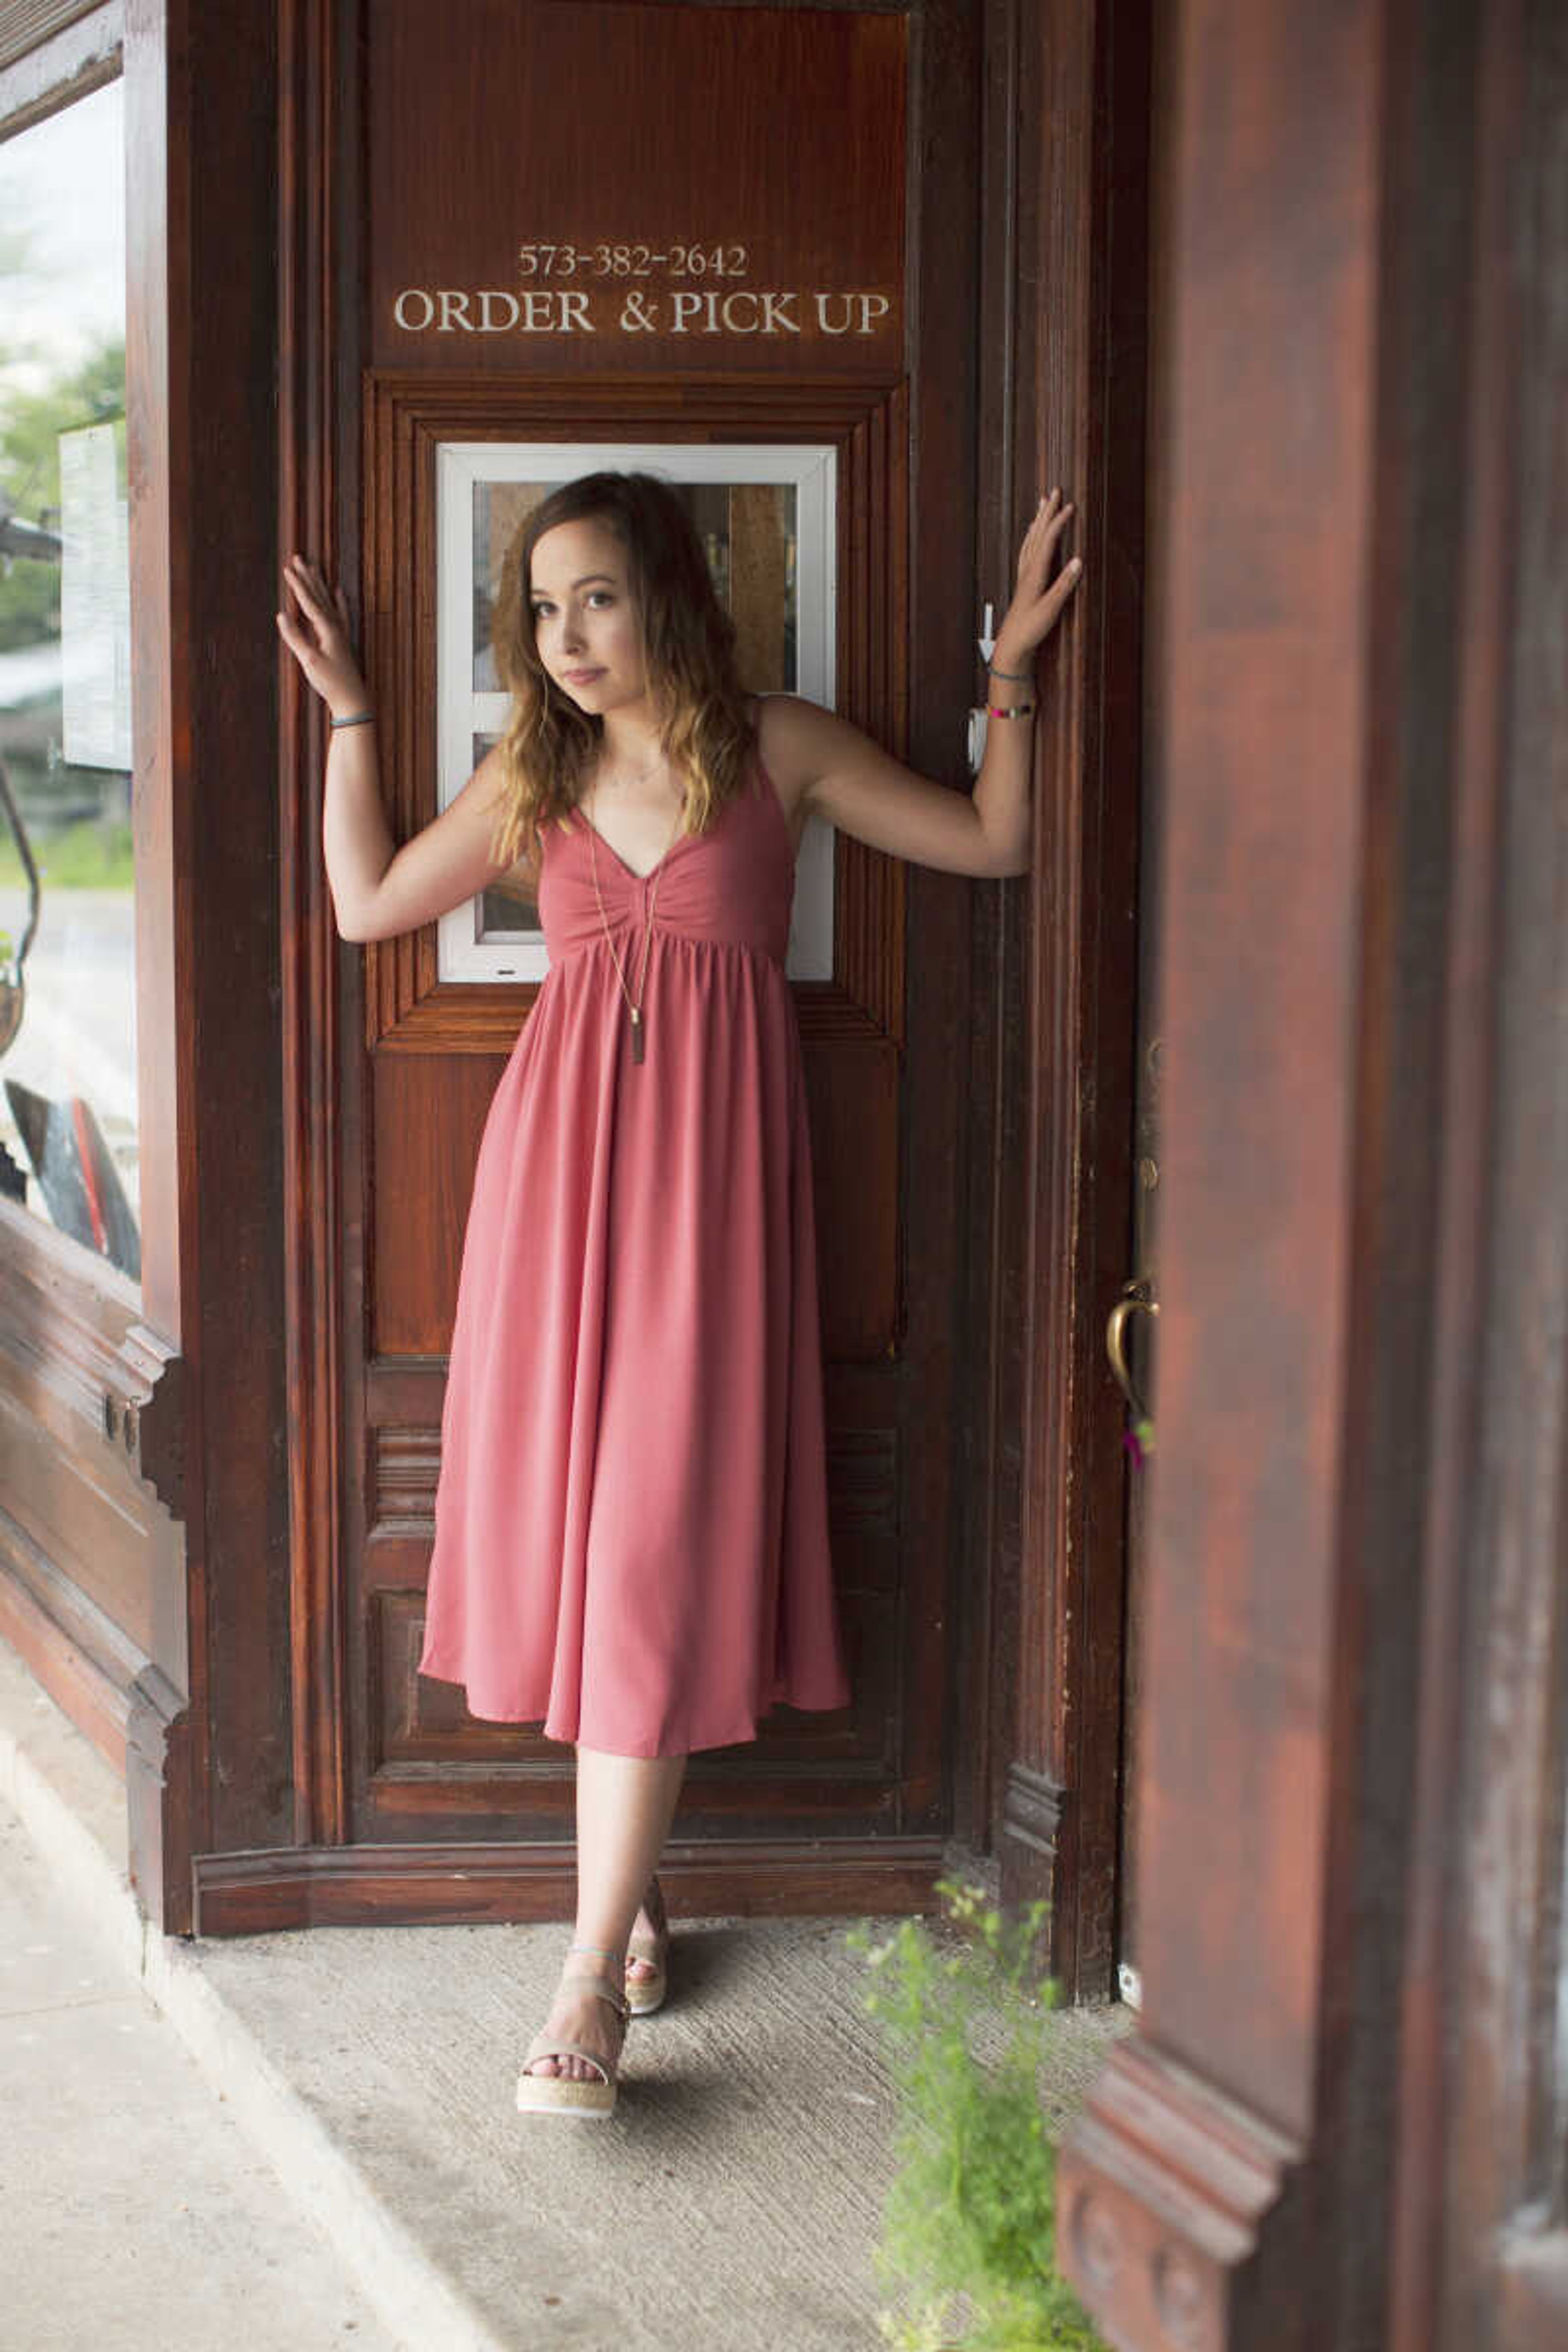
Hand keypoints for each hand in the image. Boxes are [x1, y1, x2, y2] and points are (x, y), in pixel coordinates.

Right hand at [276, 554, 369, 717]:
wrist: (351, 699)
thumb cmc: (330, 682)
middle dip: (308, 576)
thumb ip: (295, 637)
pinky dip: (339, 601)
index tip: (287, 568)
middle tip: (298, 557)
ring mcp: (340, 632)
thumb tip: (281, 615)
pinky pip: (341, 614)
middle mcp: (335, 627)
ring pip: (329, 601)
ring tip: (314, 567)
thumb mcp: (309, 661)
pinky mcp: (342, 640)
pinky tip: (339, 592)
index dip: (297, 585)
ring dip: (320, 584)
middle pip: (319, 595)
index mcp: (327, 629)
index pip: (309, 602)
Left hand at [991, 489, 1081, 671]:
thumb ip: (1065, 584)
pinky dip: (1031, 538)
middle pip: (1037, 534)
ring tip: (1043, 504)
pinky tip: (1031, 535)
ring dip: (1038, 521)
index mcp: (1035, 574)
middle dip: (1047, 512)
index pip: (1048, 540)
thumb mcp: (1051, 608)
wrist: (1011, 644)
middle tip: (1054, 491)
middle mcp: (1027, 570)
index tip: (1071, 506)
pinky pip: (1026, 551)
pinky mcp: (1023, 582)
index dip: (1059, 522)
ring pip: (1030, 540)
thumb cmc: (1030, 629)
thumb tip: (1079, 561)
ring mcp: (1024, 575)